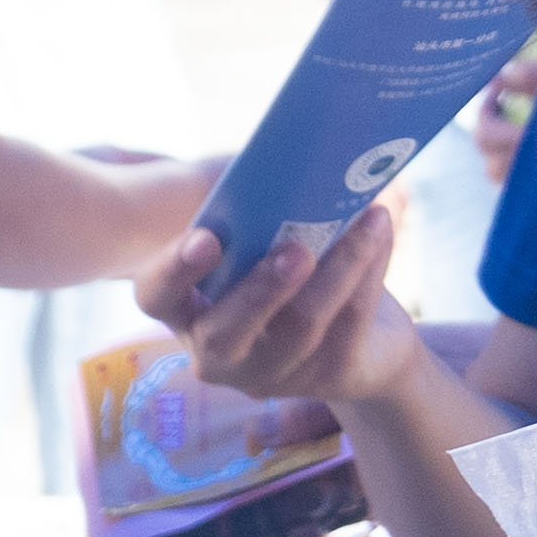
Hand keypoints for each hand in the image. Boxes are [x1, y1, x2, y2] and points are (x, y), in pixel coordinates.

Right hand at [135, 201, 423, 417]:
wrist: (364, 340)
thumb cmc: (292, 272)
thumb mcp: (260, 245)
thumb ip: (252, 215)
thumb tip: (276, 158)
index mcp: (186, 310)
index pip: (157, 295)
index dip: (174, 270)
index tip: (206, 240)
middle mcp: (218, 352)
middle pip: (226, 331)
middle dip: (263, 288)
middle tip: (298, 250)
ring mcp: (271, 372)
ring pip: (300, 326)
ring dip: (337, 267)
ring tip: (365, 220)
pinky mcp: (326, 378)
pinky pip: (347, 325)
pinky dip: (367, 273)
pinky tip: (380, 234)